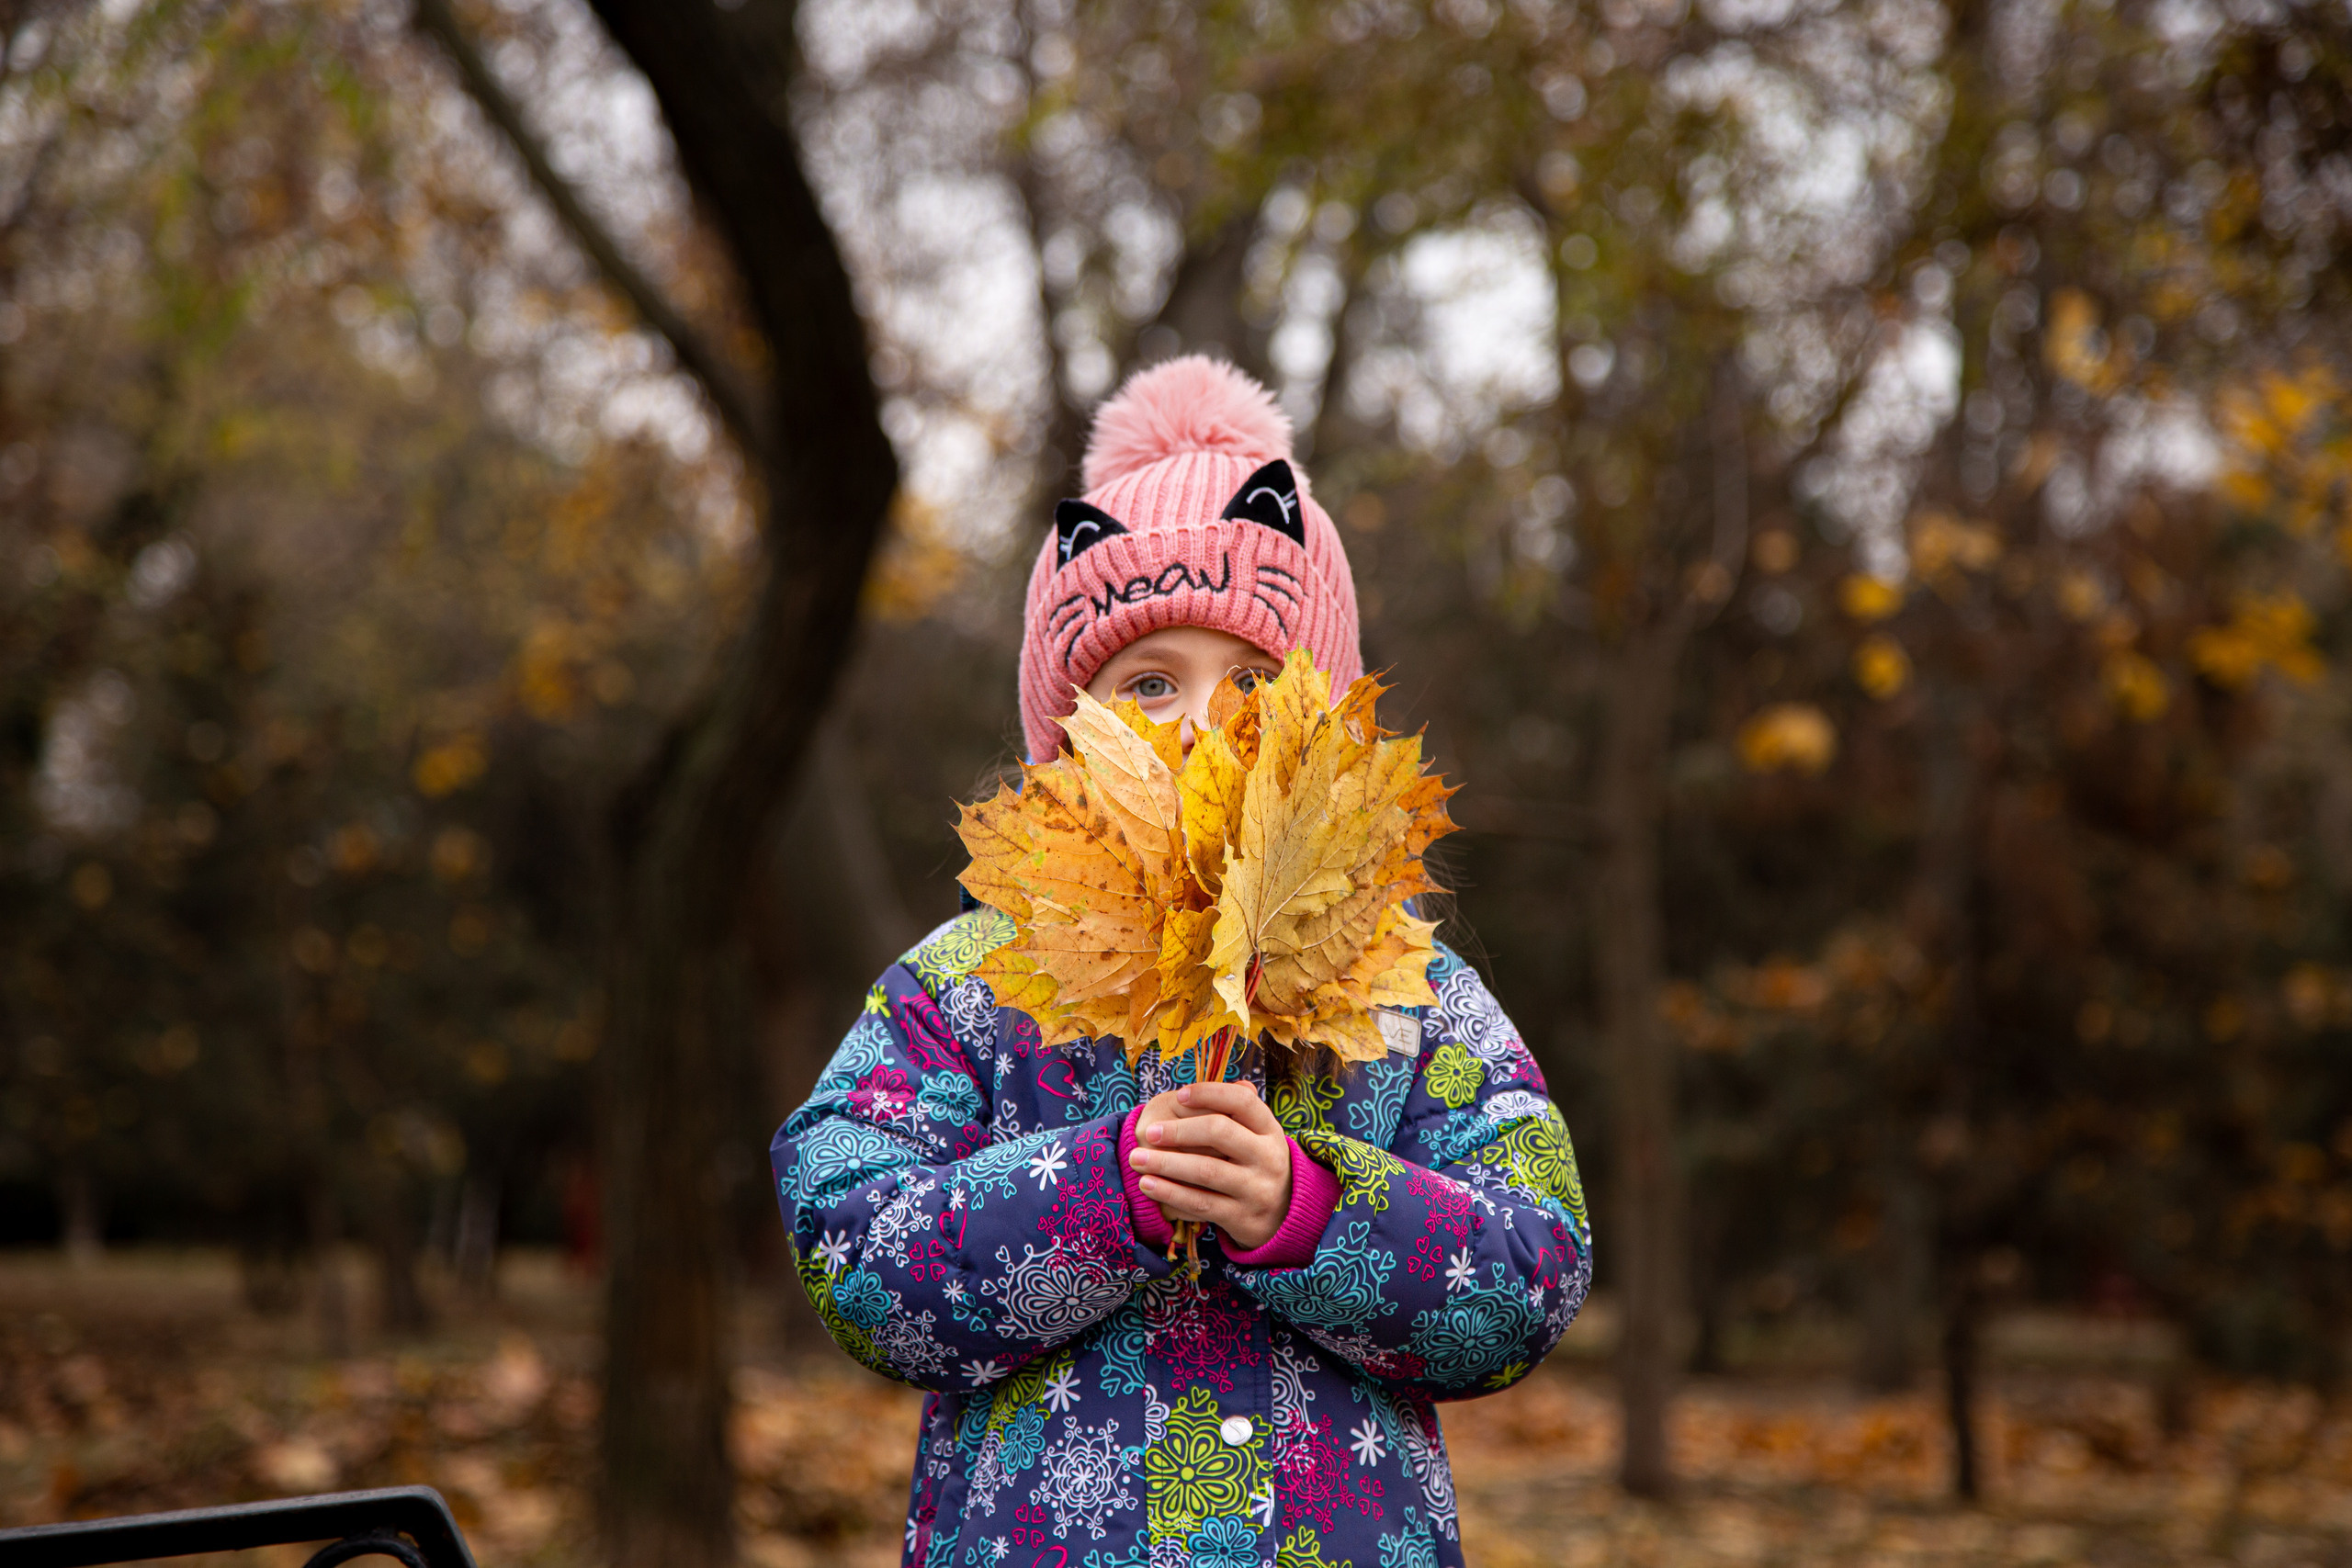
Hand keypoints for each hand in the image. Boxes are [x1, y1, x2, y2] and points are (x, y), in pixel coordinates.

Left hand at [1128, 1081, 1293, 1251]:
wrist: (1285, 1217)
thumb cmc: (1257, 1165)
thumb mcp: (1258, 1136)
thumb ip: (1238, 1111)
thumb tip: (1222, 1084)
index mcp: (1270, 1130)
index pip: (1242, 1101)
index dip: (1209, 1093)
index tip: (1179, 1095)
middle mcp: (1268, 1157)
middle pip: (1220, 1132)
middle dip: (1178, 1130)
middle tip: (1149, 1132)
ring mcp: (1256, 1189)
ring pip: (1206, 1170)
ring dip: (1166, 1163)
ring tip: (1137, 1159)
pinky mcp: (1241, 1217)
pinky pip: (1200, 1203)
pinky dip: (1171, 1193)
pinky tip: (1147, 1184)